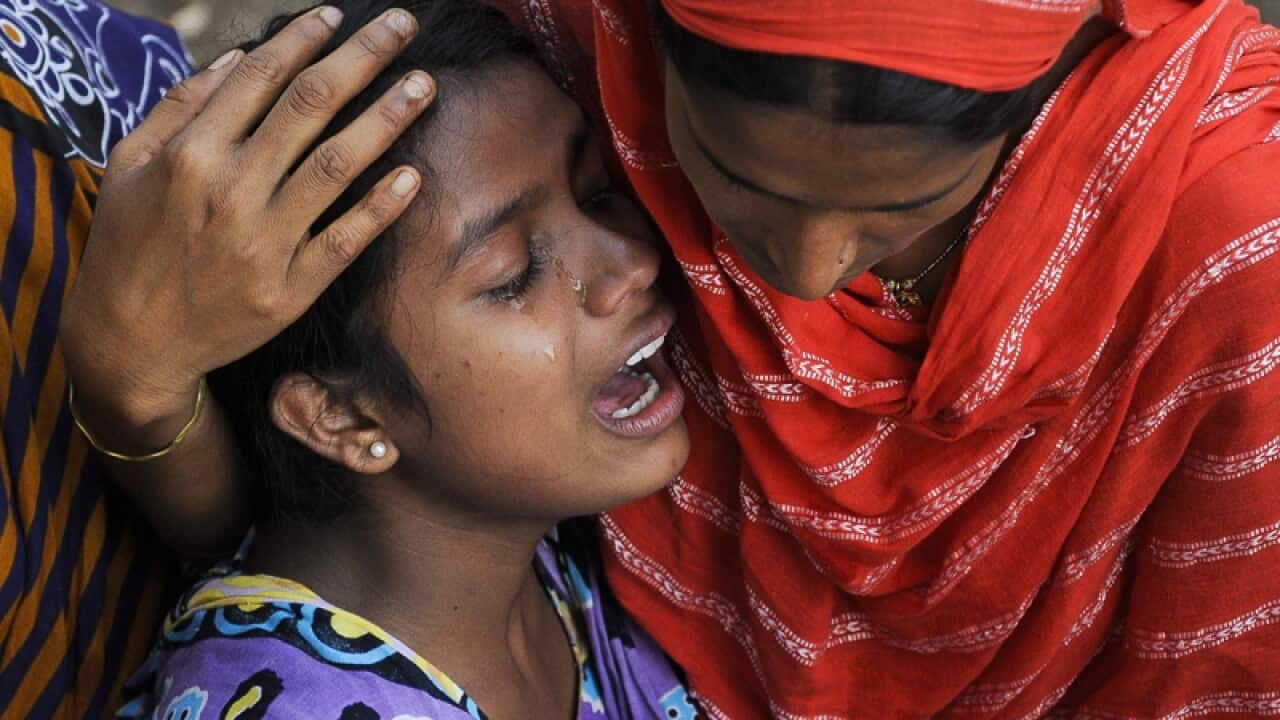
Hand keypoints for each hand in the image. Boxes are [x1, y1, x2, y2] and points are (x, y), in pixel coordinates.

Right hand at [61, 6, 432, 437]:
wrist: (130, 342)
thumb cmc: (127, 246)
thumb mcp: (129, 165)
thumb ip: (181, 106)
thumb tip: (239, 57)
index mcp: (191, 153)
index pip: (260, 78)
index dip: (304, 40)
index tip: (336, 15)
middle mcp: (231, 190)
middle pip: (310, 107)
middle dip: (362, 58)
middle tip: (401, 26)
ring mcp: (264, 241)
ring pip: (336, 165)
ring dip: (385, 119)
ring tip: (422, 85)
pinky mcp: (289, 289)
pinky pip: (345, 240)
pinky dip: (380, 207)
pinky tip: (412, 176)